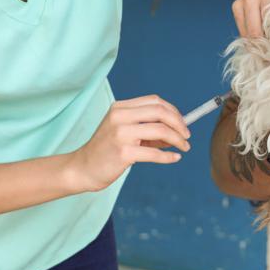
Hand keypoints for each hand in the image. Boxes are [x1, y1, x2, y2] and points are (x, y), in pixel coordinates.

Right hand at [72, 95, 190, 191]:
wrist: (83, 168)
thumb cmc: (106, 150)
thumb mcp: (123, 131)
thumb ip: (147, 128)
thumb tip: (177, 131)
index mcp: (120, 108)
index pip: (154, 101)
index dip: (173, 111)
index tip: (182, 123)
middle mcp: (120, 117)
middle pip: (160, 112)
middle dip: (179, 123)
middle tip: (187, 136)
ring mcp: (121, 134)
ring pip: (160, 130)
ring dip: (178, 139)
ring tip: (184, 147)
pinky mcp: (123, 153)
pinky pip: (154, 152)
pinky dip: (168, 156)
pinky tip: (175, 158)